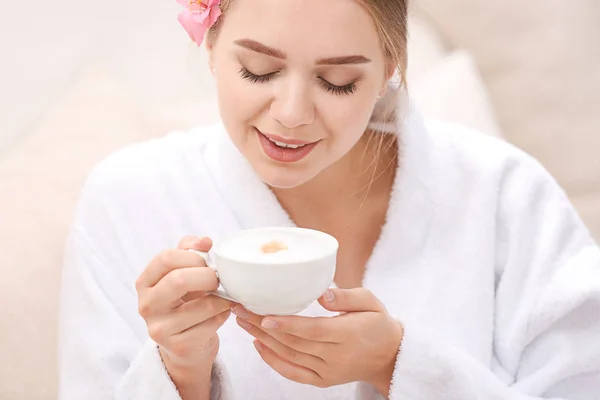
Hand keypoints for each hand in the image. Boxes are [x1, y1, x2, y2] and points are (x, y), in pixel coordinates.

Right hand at [135, 236, 231, 396]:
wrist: (186, 346)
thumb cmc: (186, 302)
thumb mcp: (181, 274)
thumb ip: (189, 251)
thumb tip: (206, 241)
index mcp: (145, 283)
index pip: (166, 258)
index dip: (193, 256)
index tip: (207, 261)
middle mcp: (147, 305)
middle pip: (179, 280)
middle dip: (208, 276)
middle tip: (218, 280)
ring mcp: (159, 328)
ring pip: (202, 305)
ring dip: (222, 299)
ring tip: (226, 297)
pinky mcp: (178, 346)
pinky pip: (211, 324)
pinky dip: (223, 315)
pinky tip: (222, 313)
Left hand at [231, 288, 403, 395]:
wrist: (388, 356)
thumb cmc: (378, 323)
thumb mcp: (371, 302)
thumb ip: (348, 297)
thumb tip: (322, 295)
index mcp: (348, 334)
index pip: (313, 330)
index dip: (287, 325)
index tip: (264, 316)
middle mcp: (336, 356)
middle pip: (294, 342)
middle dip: (263, 326)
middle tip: (240, 308)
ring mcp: (327, 371)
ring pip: (289, 356)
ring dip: (263, 339)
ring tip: (243, 321)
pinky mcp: (322, 380)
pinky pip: (293, 373)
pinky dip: (273, 361)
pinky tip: (258, 345)